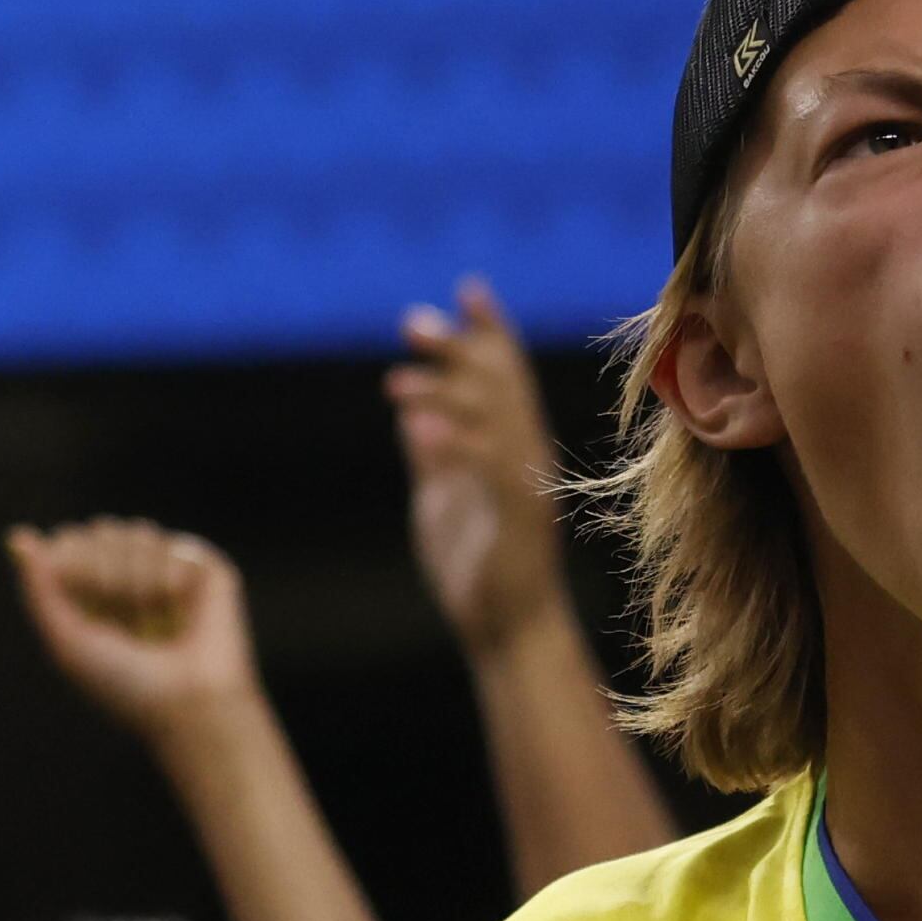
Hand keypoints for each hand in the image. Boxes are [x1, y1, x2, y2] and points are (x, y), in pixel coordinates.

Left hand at [9, 518, 257, 747]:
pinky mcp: (208, 571)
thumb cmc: (124, 686)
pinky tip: (180, 612)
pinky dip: (167, 583)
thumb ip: (39, 588)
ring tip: (151, 621)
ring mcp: (172, 571)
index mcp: (98, 594)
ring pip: (136, 531)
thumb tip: (17, 536)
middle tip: (119, 621)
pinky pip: (173, 547)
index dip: (70, 565)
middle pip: (100, 530)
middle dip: (101, 571)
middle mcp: (135, 577)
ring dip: (134, 580)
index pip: (70, 541)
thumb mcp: (66, 640)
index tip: (80, 607)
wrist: (186, 707)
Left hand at [391, 280, 576, 657]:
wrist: (507, 630)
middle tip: (412, 323)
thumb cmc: (478, 570)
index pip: (507, 376)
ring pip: (495, 425)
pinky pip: (489, 475)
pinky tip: (420, 428)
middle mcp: (525, 460)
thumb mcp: (444, 500)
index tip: (468, 290)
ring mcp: (524, 488)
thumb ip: (434, 456)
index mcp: (511, 450)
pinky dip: (458, 447)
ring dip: (447, 396)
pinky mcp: (516, 522)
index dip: (490, 332)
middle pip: (500, 387)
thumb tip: (413, 413)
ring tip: (396, 383)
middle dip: (459, 350)